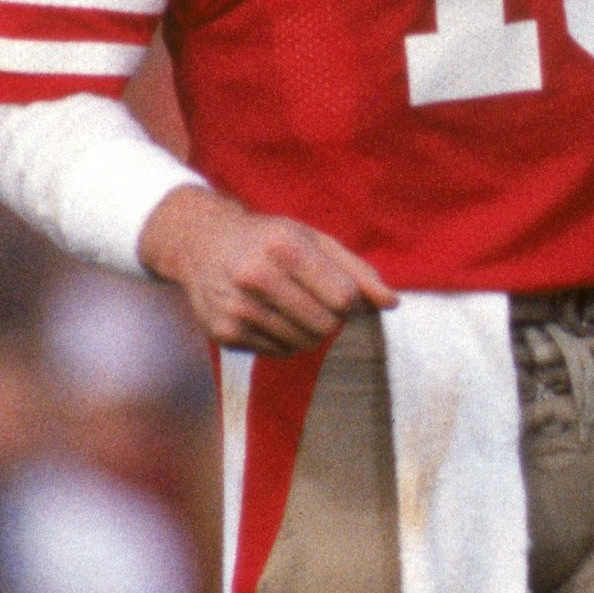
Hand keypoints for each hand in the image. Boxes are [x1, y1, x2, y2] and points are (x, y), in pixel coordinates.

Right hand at [138, 184, 396, 353]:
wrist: (201, 245)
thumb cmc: (269, 241)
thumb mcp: (313, 240)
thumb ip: (357, 271)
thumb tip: (392, 303)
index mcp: (285, 248)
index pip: (344, 299)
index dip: (349, 300)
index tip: (337, 289)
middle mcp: (256, 277)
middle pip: (326, 325)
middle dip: (330, 317)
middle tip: (313, 298)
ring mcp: (237, 308)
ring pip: (303, 343)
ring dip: (308, 330)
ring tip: (289, 305)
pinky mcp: (224, 334)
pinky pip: (279, 352)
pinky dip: (284, 339)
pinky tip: (268, 314)